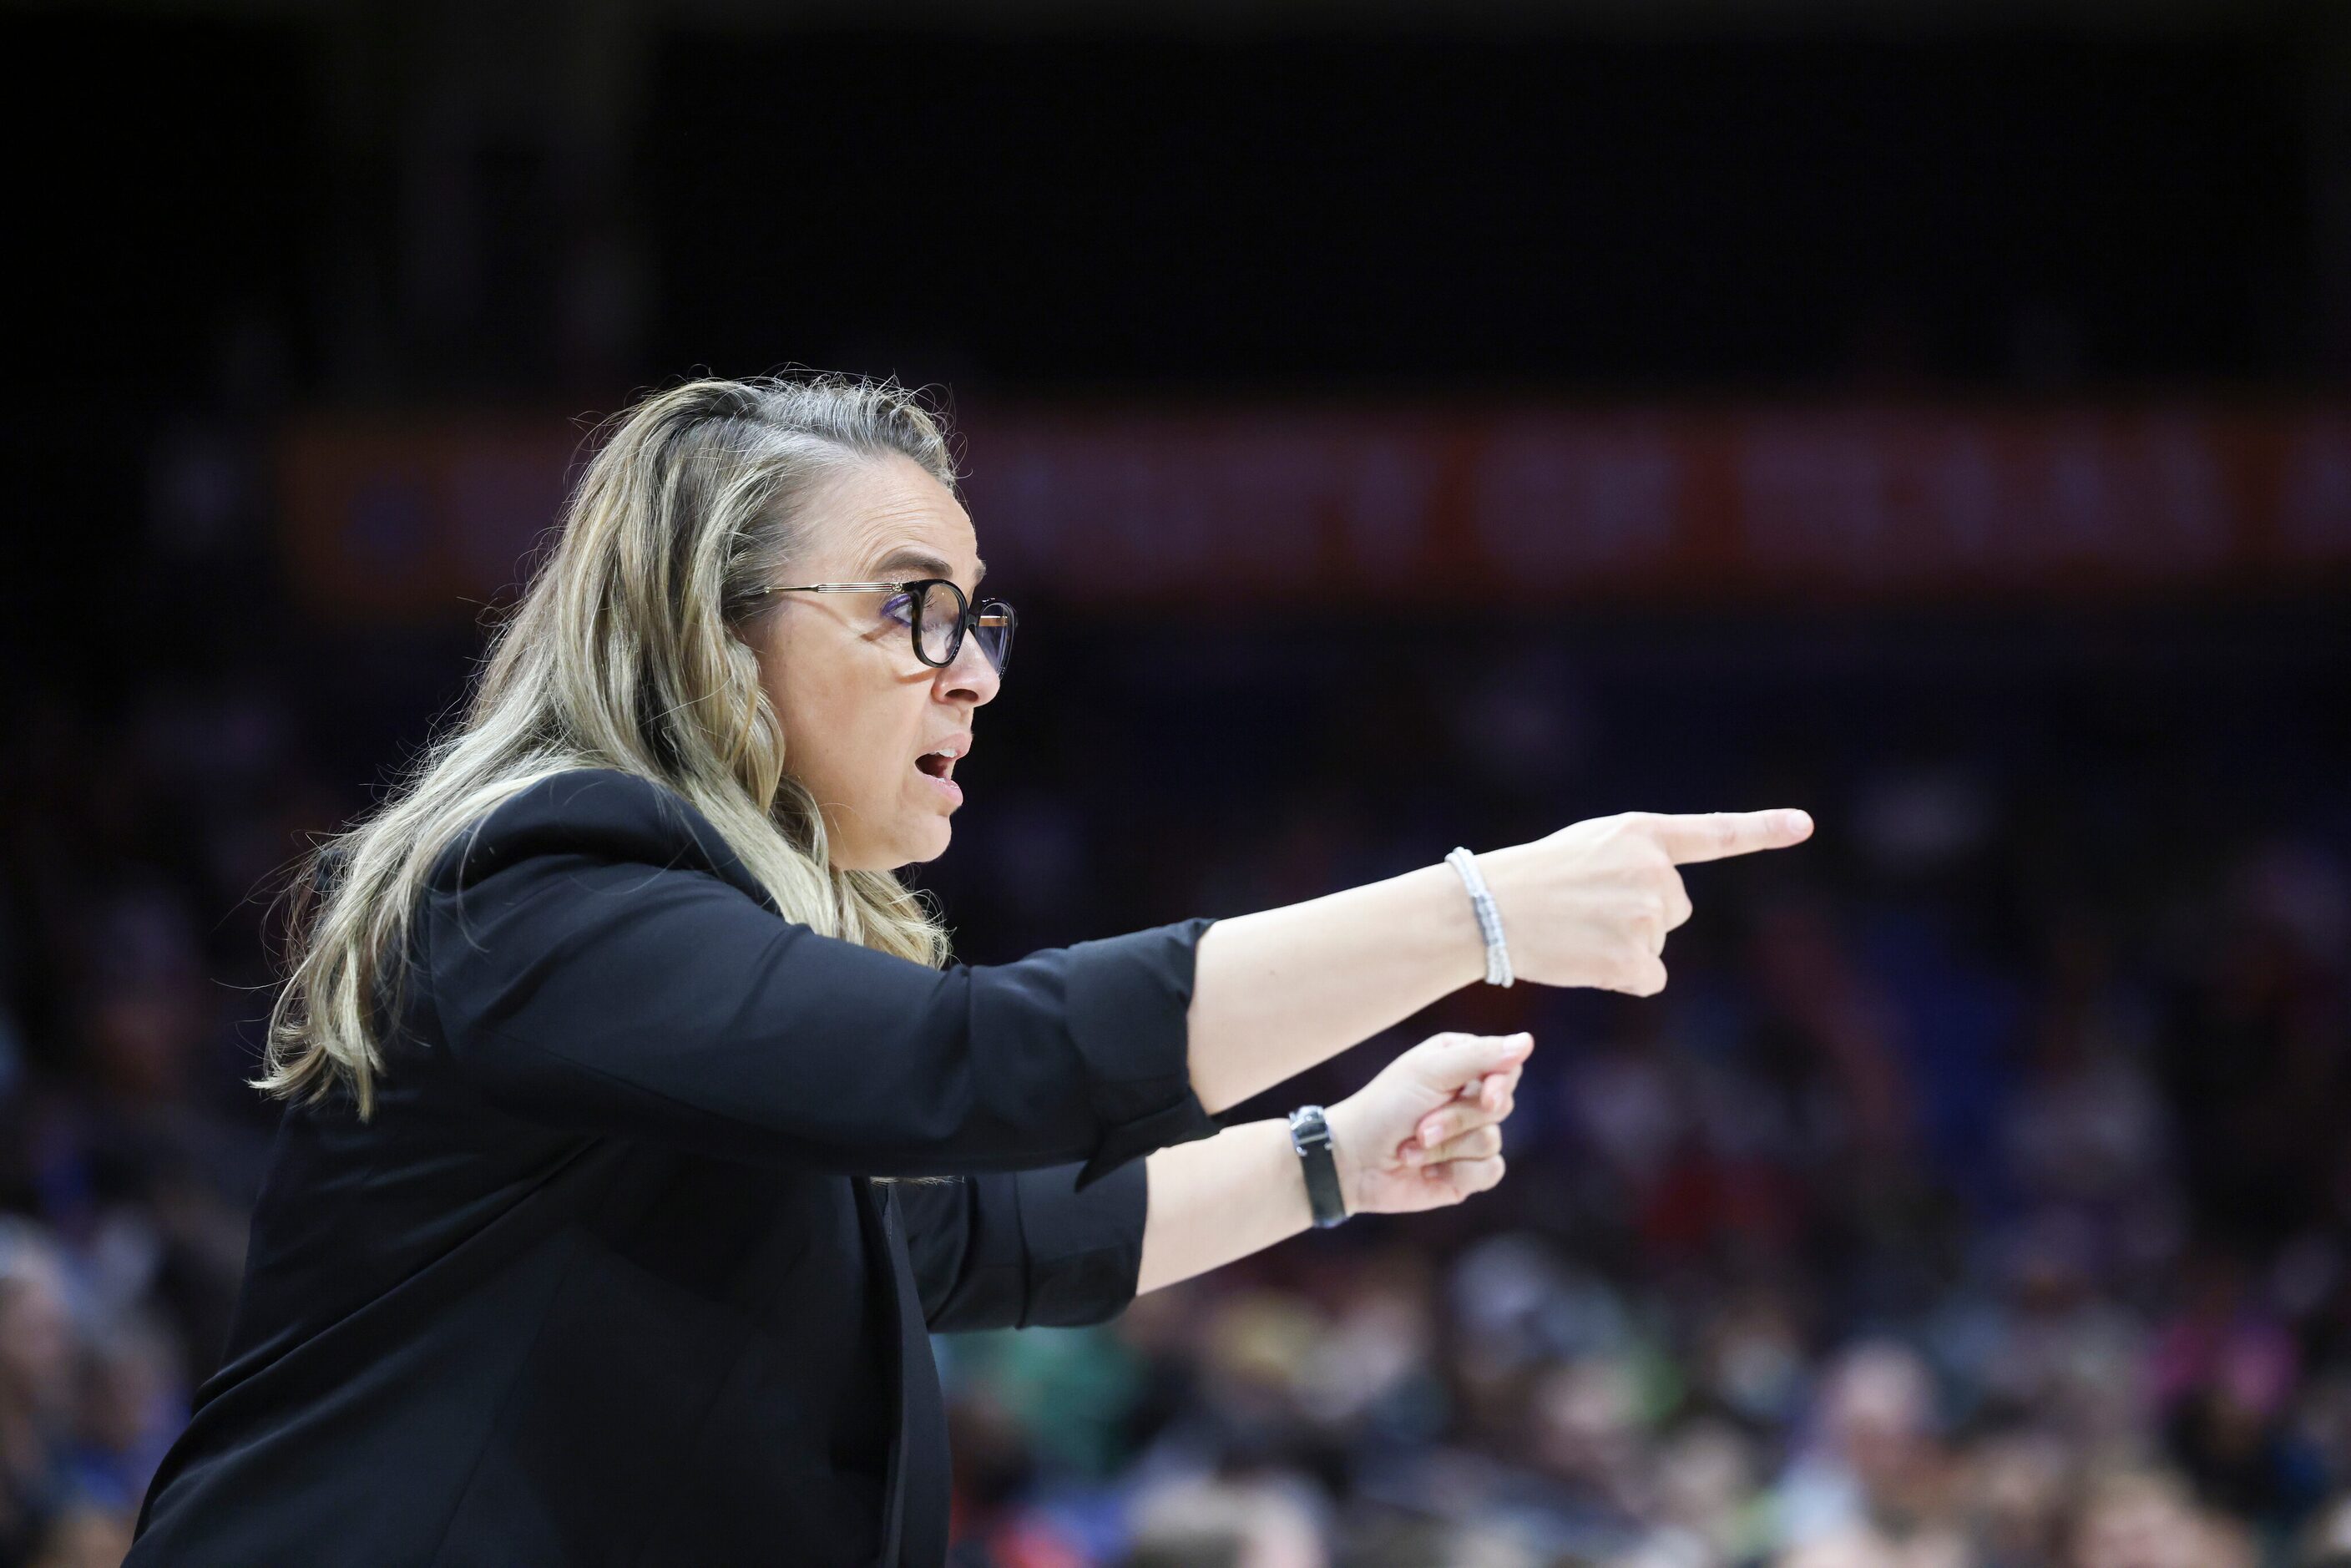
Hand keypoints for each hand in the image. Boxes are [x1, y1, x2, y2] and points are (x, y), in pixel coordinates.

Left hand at [1325, 1031, 1530, 1214]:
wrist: (1353, 1161)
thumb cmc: (1384, 1107)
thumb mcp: (1430, 1071)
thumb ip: (1481, 1056)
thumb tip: (1528, 1040)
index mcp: (1461, 1063)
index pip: (1507, 1067)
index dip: (1501, 1085)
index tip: (1487, 1096)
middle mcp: (1468, 1096)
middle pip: (1501, 1107)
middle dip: (1456, 1120)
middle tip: (1420, 1126)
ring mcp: (1469, 1136)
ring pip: (1493, 1141)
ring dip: (1447, 1149)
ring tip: (1412, 1148)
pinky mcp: (1467, 1171)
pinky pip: (1491, 1172)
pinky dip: (1457, 1172)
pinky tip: (1429, 1171)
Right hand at [1471, 809, 1812, 995]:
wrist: (1488, 911)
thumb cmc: (1532, 878)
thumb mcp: (1590, 848)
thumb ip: (1637, 863)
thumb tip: (1664, 914)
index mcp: (1642, 834)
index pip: (1715, 833)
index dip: (1763, 830)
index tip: (1804, 825)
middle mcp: (1654, 872)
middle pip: (1675, 910)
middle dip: (1640, 916)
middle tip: (1586, 911)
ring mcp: (1647, 917)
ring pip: (1656, 946)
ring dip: (1624, 948)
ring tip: (1576, 931)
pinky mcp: (1636, 960)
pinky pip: (1648, 980)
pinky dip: (1621, 978)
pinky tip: (1585, 961)